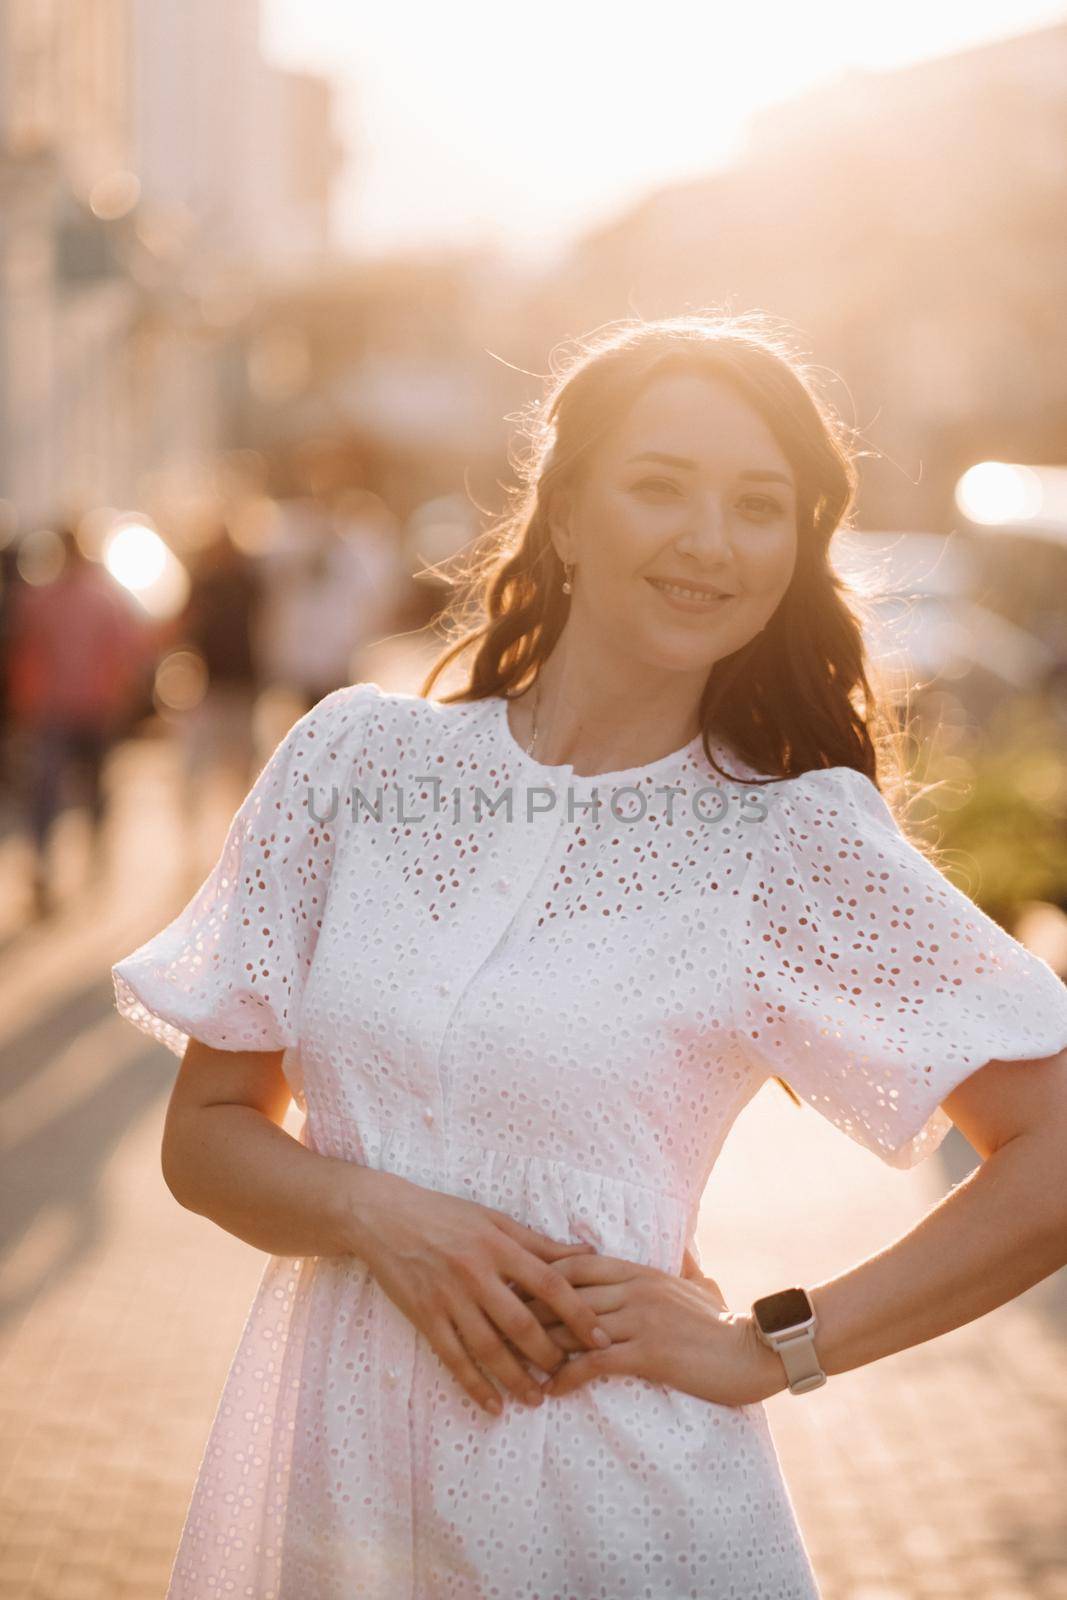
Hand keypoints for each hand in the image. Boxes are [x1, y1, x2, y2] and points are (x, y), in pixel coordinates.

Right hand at [345, 1168, 611, 1416]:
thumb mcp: (494, 1219)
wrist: (385, 1217)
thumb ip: (538, 1242)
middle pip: (521, 1323)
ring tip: (537, 1398)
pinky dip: (474, 1385)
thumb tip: (587, 1253)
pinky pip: (453, 1358)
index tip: (601, 1338)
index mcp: (498, 1245)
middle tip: (570, 1374)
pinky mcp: (424, 1316)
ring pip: (489, 1347)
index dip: (578, 1313)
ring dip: (516, 1377)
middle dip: (549, 1354)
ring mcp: (448, 1297)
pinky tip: (493, 1405)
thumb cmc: (445, 1214)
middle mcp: (475, 1273)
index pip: (549, 1284)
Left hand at [518, 1245, 784, 1405]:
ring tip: (511, 1364)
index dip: (537, 1277)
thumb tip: (682, 1248)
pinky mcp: (648, 1353)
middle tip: (493, 1326)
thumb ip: (682, 1265)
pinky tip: (550, 1390)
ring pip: (574, 1328)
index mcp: (639, 1270)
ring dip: (539, 1348)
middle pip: (564, 1294)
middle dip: (526, 1310)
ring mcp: (640, 1319)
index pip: (574, 1265)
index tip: (508, 1290)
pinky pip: (596, 1362)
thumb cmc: (723, 1323)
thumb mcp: (698, 1284)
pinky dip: (568, 1376)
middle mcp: (634, 1289)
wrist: (754, 1352)